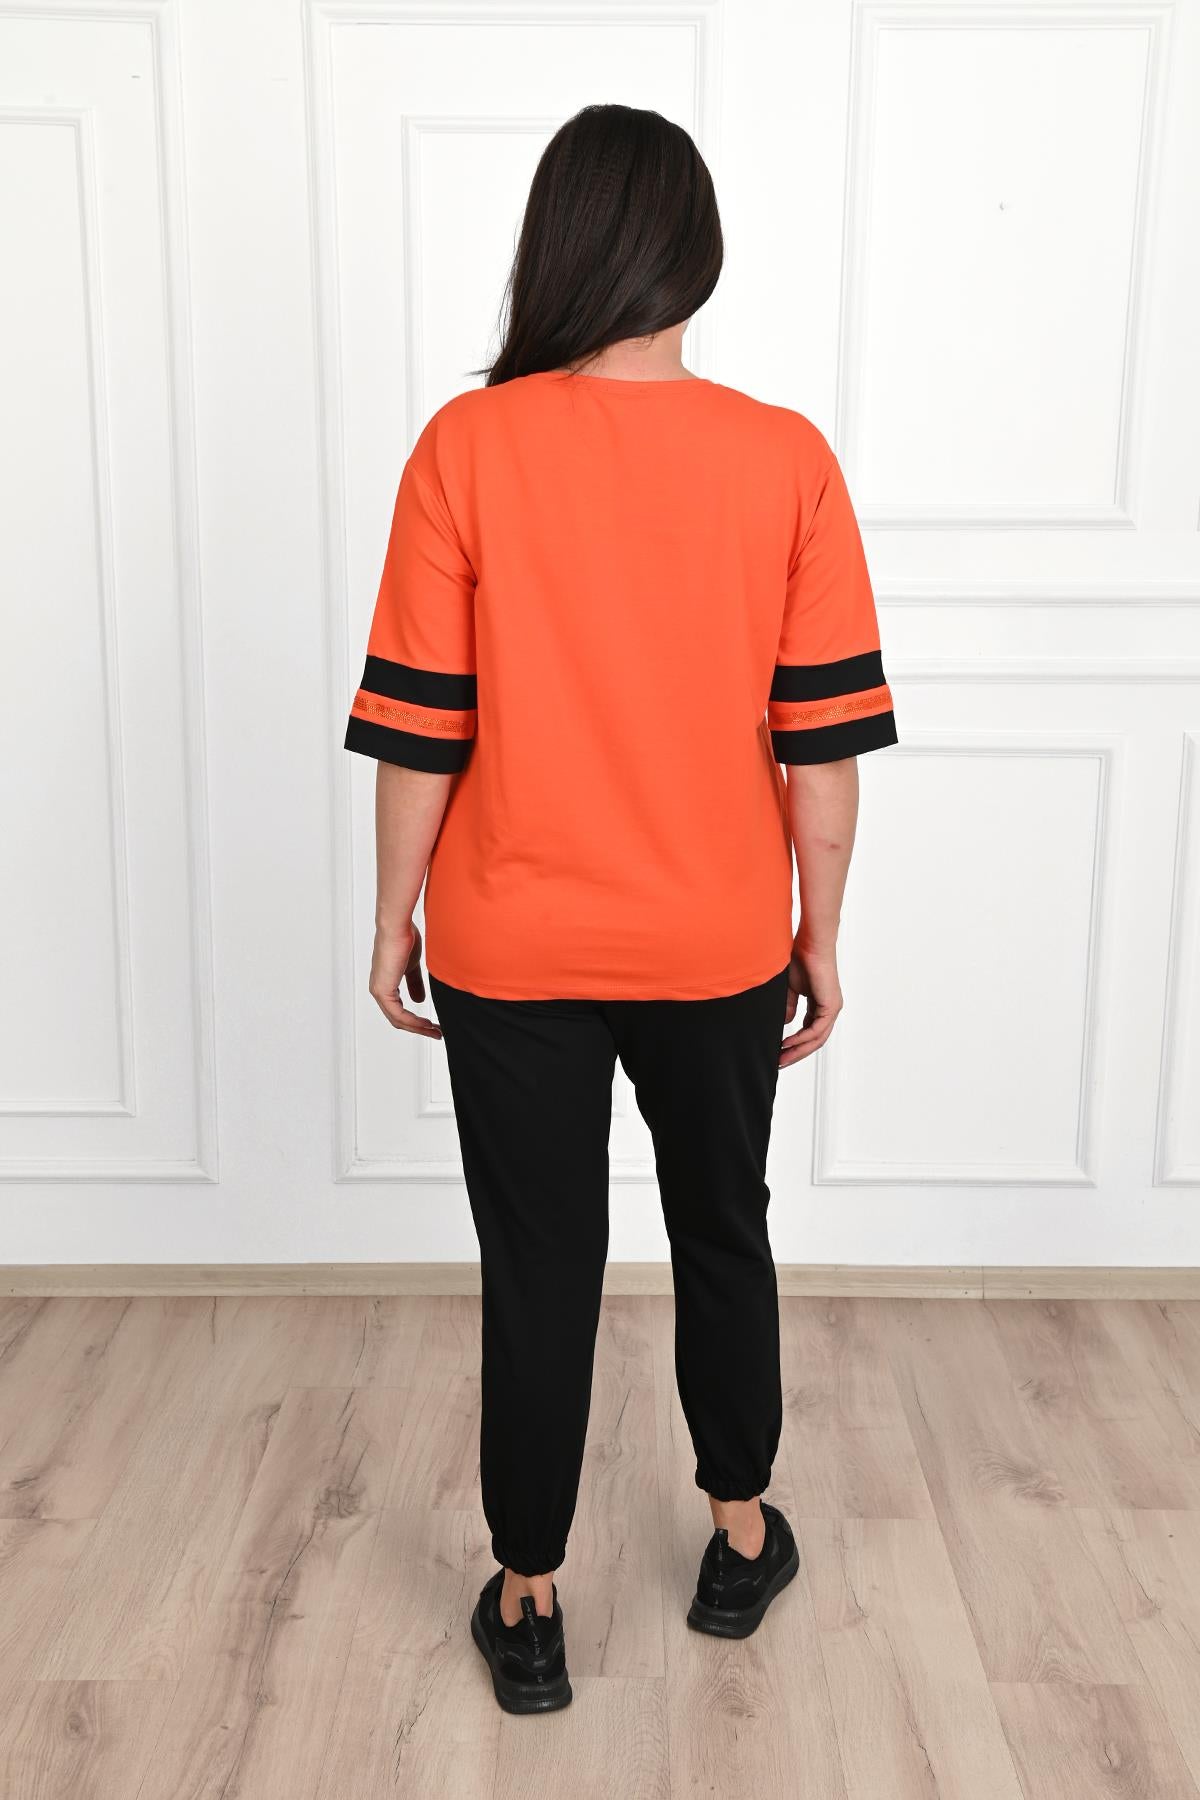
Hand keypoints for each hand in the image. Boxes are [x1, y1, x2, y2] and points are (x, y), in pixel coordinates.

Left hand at [369, 920, 442, 1037]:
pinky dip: (413, 1021)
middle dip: (419, 1028)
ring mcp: (379, 992)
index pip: (399, 1011)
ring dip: (418, 1028)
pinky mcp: (383, 991)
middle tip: (436, 1033)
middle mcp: (379, 990)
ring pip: (398, 1020)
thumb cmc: (404, 939)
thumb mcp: (412, 966)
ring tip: (434, 1031)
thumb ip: (414, 983)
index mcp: (384, 984)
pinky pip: (398, 1014)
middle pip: (398, 1020)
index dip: (416, 1021)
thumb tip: (418, 1000)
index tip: (432, 1025)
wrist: (398, 928)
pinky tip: (426, 1024)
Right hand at [779, 939, 842, 1068]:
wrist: (809, 945)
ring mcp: (832, 1008)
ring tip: (782, 1058)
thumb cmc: (800, 960)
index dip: (794, 1044)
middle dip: (796, 1053)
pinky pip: (816, 1030)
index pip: (809, 1032)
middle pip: (815, 1040)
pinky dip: (802, 1039)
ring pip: (817, 1039)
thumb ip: (788, 1007)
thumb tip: (787, 1024)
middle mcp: (829, 1009)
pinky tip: (788, 1043)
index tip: (779, 1052)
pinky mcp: (831, 1006)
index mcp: (820, 1005)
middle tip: (780, 1063)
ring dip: (799, 1050)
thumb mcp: (789, 990)